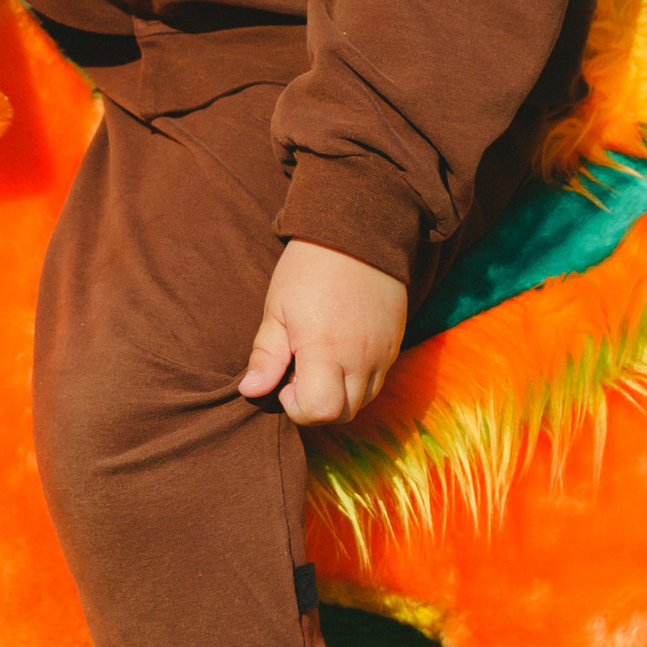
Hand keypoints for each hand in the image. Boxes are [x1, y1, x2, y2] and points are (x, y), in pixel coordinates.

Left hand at [240, 237, 407, 426]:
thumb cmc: (309, 268)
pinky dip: (356, 380)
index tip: (285, 380)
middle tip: (300, 369)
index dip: (297, 407)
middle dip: (316, 404)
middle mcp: (361, 358)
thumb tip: (251, 391)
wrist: (360, 232)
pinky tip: (340, 350)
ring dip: (337, 394)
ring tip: (320, 360)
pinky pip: (377, 381)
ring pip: (362, 402)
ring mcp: (383, 353)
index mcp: (327, 350)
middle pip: (343, 415)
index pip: (320, 411)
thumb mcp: (277, 308)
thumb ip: (266, 355)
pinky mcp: (395, 345)